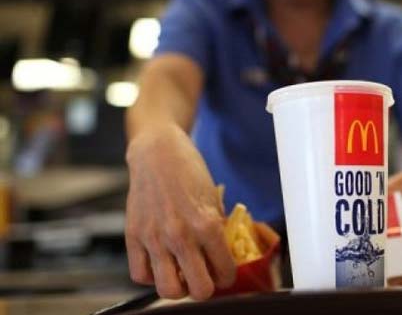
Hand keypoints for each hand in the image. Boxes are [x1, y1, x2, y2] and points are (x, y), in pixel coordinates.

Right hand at [125, 124, 235, 299]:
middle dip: (206, 288)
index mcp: (207, 225)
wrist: (158, 152)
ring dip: (178, 287)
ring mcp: (155, 237)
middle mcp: (181, 235)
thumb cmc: (189, 172)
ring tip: (182, 274)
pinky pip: (140, 274)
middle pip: (198, 290)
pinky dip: (151, 276)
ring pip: (168, 289)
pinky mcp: (133, 235)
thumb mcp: (214, 200)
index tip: (224, 272)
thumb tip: (220, 257)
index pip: (224, 271)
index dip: (227, 276)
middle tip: (204, 277)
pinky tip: (160, 263)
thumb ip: (216, 230)